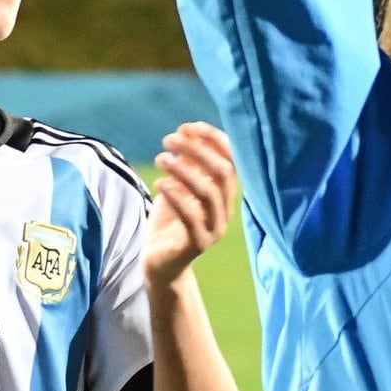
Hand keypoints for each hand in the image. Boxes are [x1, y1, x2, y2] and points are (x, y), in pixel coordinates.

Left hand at [144, 122, 238, 286]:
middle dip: (197, 151)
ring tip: (161, 158)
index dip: (214, 140)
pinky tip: (160, 184)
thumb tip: (187, 129)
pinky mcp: (197, 245)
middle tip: (169, 139)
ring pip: (209, 193)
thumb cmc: (170, 220)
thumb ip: (185, 161)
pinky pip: (192, 218)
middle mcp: (225, 210)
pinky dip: (177, 197)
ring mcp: (214, 229)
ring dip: (185, 170)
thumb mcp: (177, 186)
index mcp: (224, 194)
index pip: (231, 160)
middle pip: (222, 173)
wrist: (160, 263)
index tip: (190, 126)